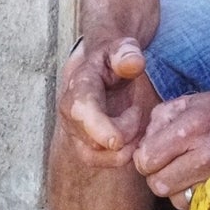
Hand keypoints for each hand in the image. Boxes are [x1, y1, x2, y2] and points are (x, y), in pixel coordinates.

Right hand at [57, 37, 148, 167]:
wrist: (103, 66)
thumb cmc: (114, 58)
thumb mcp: (122, 48)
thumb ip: (126, 53)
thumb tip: (133, 63)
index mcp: (80, 86)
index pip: (82, 112)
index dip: (99, 129)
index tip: (118, 141)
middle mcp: (71, 112)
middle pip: (92, 140)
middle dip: (124, 133)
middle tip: (138, 111)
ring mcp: (74, 130)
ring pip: (96, 155)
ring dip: (123, 148)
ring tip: (136, 123)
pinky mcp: (83, 144)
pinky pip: (100, 161)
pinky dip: (120, 156)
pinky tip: (134, 137)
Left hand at [133, 86, 209, 209]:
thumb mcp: (187, 102)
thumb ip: (158, 121)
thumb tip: (140, 149)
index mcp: (190, 126)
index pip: (146, 160)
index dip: (145, 158)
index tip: (156, 152)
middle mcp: (204, 152)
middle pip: (158, 184)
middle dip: (158, 175)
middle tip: (170, 163)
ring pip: (174, 199)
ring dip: (175, 188)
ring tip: (187, 170)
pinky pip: (195, 204)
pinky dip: (192, 195)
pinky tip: (199, 179)